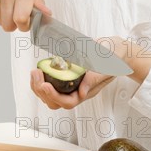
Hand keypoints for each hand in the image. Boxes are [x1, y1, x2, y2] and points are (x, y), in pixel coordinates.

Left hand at [30, 36, 150, 109]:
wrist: (115, 49)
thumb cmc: (114, 57)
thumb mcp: (108, 65)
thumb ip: (95, 78)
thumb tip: (83, 92)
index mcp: (87, 91)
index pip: (68, 102)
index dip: (54, 96)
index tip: (45, 84)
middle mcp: (77, 90)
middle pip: (55, 102)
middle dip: (42, 91)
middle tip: (36, 74)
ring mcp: (71, 83)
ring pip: (50, 94)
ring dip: (38, 86)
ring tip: (35, 72)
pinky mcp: (66, 75)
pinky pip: (50, 83)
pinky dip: (42, 78)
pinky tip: (40, 68)